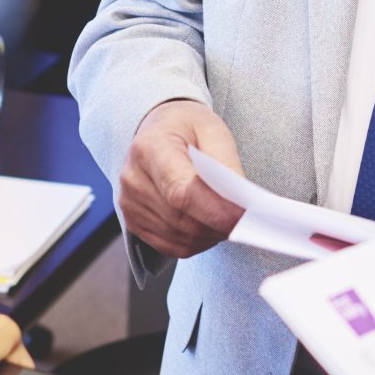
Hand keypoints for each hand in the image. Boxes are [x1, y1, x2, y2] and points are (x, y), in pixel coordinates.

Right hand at [118, 99, 246, 257]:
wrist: (159, 129)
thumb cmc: (188, 128)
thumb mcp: (213, 131)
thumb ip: (227, 167)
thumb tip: (240, 206)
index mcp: (150, 147)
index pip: (181, 192)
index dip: (214, 211)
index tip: (242, 219)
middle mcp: (133, 178)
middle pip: (182, 219)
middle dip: (218, 225)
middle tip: (245, 219)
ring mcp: (129, 203)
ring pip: (180, 237)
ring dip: (210, 234)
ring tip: (225, 216)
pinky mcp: (133, 222)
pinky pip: (172, 246)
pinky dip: (197, 242)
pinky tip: (207, 224)